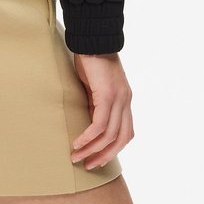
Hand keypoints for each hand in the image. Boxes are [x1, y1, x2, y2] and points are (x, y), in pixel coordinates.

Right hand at [69, 52, 134, 169]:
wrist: (92, 37)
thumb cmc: (91, 57)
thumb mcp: (95, 85)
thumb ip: (96, 102)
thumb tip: (88, 120)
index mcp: (124, 99)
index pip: (125, 132)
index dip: (113, 148)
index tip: (97, 157)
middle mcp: (125, 101)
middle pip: (121, 139)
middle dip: (104, 155)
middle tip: (88, 165)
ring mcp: (118, 98)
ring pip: (109, 135)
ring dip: (93, 150)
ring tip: (77, 157)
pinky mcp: (106, 95)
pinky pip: (99, 124)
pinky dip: (88, 137)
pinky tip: (77, 143)